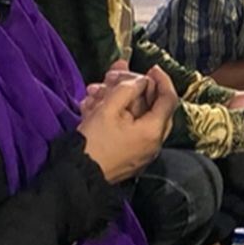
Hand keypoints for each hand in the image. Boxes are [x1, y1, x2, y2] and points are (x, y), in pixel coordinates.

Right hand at [77, 66, 179, 183]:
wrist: (75, 176)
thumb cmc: (93, 143)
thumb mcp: (108, 109)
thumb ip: (128, 89)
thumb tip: (140, 81)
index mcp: (153, 131)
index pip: (168, 99)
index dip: (162, 80)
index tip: (152, 68)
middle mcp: (152, 142)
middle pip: (150, 106)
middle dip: (131, 88)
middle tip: (115, 76)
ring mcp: (140, 150)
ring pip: (133, 116)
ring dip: (116, 100)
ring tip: (94, 92)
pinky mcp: (126, 155)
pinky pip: (126, 129)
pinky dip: (113, 115)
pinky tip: (92, 107)